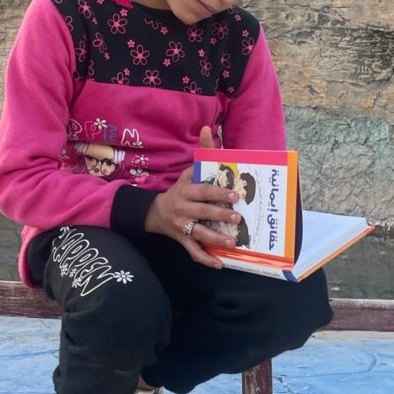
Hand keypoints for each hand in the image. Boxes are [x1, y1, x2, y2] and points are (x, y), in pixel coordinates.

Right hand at [144, 126, 240, 267]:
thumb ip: (202, 153)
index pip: (203, 191)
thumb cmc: (179, 190)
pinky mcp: (181, 240)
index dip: (219, 193)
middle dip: (220, 216)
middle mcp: (183, 209)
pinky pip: (193, 251)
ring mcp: (181, 226)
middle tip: (238, 218)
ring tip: (233, 242)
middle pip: (202, 212)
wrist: (155, 212)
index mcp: (185, 191)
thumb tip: (208, 128)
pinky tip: (219, 264)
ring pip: (199, 234)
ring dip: (216, 239)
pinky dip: (205, 259)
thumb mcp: (187, 172)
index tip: (235, 195)